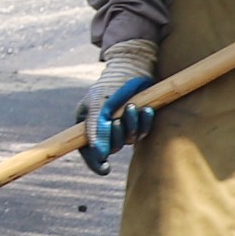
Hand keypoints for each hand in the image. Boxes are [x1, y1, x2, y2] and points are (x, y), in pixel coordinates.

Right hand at [80, 39, 160, 173]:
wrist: (134, 67)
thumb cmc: (112, 84)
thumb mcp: (99, 104)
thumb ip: (96, 128)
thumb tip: (99, 154)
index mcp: (87, 123)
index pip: (86, 149)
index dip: (94, 161)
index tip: (105, 168)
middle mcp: (103, 127)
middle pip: (109, 147)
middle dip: (117, 136)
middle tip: (118, 121)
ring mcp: (121, 126)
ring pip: (128, 140)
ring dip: (132, 126)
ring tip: (134, 107)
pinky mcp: (137, 123)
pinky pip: (142, 133)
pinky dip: (145, 123)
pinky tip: (148, 110)